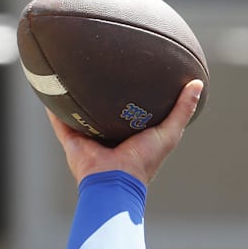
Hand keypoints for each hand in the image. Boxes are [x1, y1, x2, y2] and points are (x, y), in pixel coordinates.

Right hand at [47, 79, 203, 185]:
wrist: (115, 181)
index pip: (133, 112)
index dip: (135, 95)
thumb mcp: (170, 132)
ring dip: (75, 97)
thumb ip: (183, 109)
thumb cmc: (145, 160)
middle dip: (103, 92)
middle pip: (104, 111)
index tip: (136, 73)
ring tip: (72, 72)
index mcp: (131, 136)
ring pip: (80, 114)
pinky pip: (59, 121)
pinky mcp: (72, 141)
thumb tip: (198, 83)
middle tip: (102, 67)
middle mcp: (109, 137)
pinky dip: (53, 107)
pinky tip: (49, 86)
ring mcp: (89, 139)